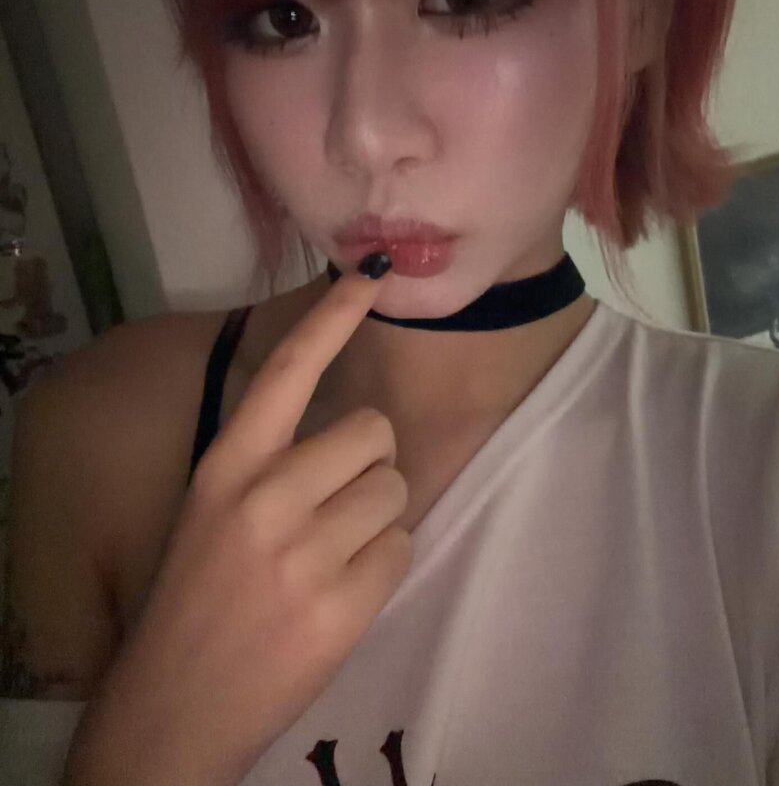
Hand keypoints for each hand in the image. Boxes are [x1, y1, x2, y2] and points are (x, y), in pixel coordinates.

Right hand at [63, 257, 410, 785]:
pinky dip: (383, 565)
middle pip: (374, 433)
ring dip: (379, 518)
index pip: (289, 369)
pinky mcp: (339, 606)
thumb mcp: (215, 511)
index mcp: (228, 465)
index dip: (333, 316)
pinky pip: (402, 548)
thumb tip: (361, 429)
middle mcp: (265, 496)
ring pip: (395, 490)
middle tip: (337, 506)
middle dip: (370, 465)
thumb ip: (274, 465)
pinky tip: (341, 593)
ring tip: (335, 555)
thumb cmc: (198, 596)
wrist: (173, 705)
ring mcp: (303, 553)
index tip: (370, 274)